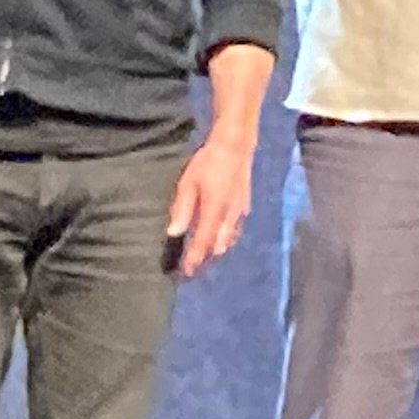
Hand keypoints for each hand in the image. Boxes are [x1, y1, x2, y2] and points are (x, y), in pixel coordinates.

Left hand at [165, 132, 256, 277]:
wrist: (236, 145)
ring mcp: (240, 211)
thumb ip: (182, 210)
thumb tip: (174, 233)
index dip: (194, 260)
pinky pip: (236, 228)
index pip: (203, 244)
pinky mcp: (245, 204)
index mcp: (214, 212)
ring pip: (229, 239)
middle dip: (206, 258)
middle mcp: (229, 216)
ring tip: (206, 254)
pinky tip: (222, 236)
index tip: (186, 273)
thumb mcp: (188, 184)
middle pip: (218, 246)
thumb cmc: (208, 162)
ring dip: (217, 249)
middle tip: (193, 266)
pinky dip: (226, 237)